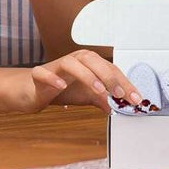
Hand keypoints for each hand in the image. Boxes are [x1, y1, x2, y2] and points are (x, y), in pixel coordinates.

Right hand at [19, 49, 141, 113]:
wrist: (34, 89)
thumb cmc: (62, 88)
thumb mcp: (87, 95)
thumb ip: (103, 99)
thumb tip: (118, 108)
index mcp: (88, 63)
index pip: (109, 68)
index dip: (124, 83)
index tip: (135, 99)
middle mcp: (73, 60)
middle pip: (92, 60)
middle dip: (108, 76)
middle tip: (120, 93)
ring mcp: (55, 66)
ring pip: (71, 63)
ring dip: (86, 75)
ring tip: (98, 90)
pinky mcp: (39, 74)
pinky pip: (43, 72)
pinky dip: (53, 78)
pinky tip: (61, 86)